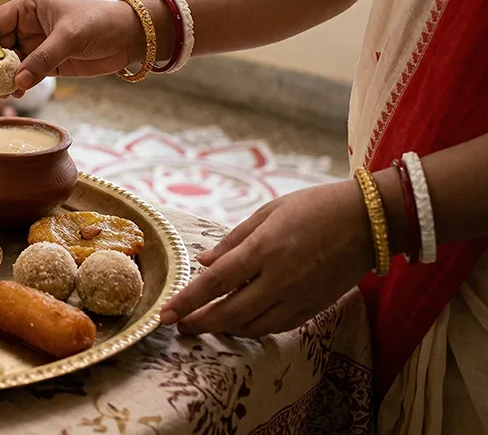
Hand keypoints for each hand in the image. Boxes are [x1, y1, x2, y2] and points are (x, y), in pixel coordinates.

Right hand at [0, 0, 146, 92]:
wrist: (129, 36)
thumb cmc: (99, 22)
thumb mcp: (69, 37)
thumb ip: (43, 59)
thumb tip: (18, 82)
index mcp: (28, 8)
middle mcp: (29, 26)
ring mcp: (38, 46)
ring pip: (10, 64)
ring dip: (2, 79)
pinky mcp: (49, 63)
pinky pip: (26, 75)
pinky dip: (19, 86)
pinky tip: (17, 95)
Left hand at [160, 180, 373, 336]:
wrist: (370, 221)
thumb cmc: (315, 207)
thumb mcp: (269, 212)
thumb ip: (233, 240)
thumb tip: (203, 263)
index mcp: (265, 249)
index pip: (216, 282)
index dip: (187, 301)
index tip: (165, 314)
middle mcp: (280, 279)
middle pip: (230, 313)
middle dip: (199, 323)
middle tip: (178, 326)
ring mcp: (299, 297)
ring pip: (252, 326)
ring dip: (224, 329)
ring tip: (204, 325)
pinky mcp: (314, 308)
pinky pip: (276, 327)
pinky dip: (252, 329)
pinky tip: (238, 323)